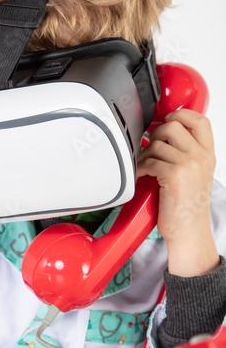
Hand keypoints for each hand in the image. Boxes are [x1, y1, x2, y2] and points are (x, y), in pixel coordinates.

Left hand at [136, 109, 219, 276]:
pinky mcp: (173, 174)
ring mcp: (188, 164)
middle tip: (150, 148)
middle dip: (155, 134)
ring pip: (156, 143)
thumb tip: (161, 136)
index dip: (181, 114)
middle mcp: (201, 157)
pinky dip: (140, 168)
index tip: (168, 118)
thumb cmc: (187, 208)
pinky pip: (149, 160)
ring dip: (144, 154)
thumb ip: (185, 155)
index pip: (200, 121)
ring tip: (144, 166)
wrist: (188, 233)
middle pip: (173, 125)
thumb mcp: (194, 176)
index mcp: (208, 155)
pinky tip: (142, 176)